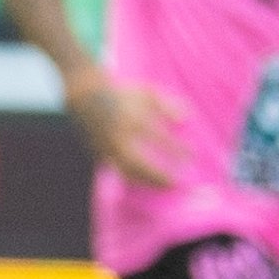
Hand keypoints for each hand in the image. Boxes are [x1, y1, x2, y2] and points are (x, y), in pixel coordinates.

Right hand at [65, 71, 186, 187]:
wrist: (84, 96)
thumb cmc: (121, 94)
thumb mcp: (146, 92)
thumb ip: (168, 104)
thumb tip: (186, 120)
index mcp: (132, 118)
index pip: (160, 137)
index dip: (178, 148)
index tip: (193, 155)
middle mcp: (118, 136)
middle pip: (142, 163)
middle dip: (161, 175)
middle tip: (180, 181)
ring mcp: (107, 148)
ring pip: (128, 172)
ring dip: (149, 181)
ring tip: (167, 186)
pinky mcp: (100, 155)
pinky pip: (119, 172)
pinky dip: (135, 179)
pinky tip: (149, 182)